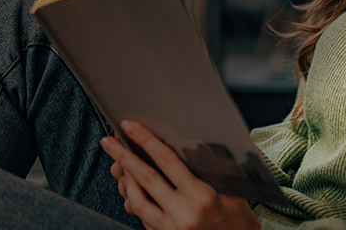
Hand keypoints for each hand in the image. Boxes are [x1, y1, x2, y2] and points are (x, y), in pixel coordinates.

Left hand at [101, 120, 260, 229]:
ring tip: (118, 165)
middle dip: (123, 157)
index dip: (146, 141)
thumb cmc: (238, 218)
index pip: (167, 161)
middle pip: (146, 179)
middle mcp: (183, 214)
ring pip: (137, 201)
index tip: (130, 126)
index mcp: (201, 197)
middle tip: (108, 142)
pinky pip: (143, 218)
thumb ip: (211, 167)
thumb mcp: (232, 189)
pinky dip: (135, 201)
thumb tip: (190, 142)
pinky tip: (132, 189)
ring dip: (125, 181)